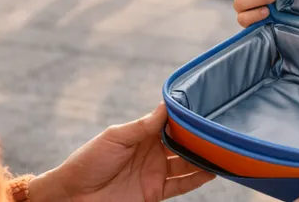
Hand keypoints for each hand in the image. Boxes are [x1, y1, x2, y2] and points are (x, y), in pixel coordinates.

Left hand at [28, 103, 212, 201]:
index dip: (187, 117)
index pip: (170, 122)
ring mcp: (155, 172)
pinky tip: (214, 170)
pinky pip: (182, 184)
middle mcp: (152, 151)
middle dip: (200, 136)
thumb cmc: (87, 162)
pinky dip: (198, 178)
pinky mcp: (155, 192)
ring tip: (225, 148)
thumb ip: (142, 125)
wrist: (73, 196)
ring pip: (187, 163)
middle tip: (221, 128)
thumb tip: (166, 106)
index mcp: (142, 134)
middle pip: (183, 142)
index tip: (206, 107)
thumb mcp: (114, 138)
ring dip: (204, 157)